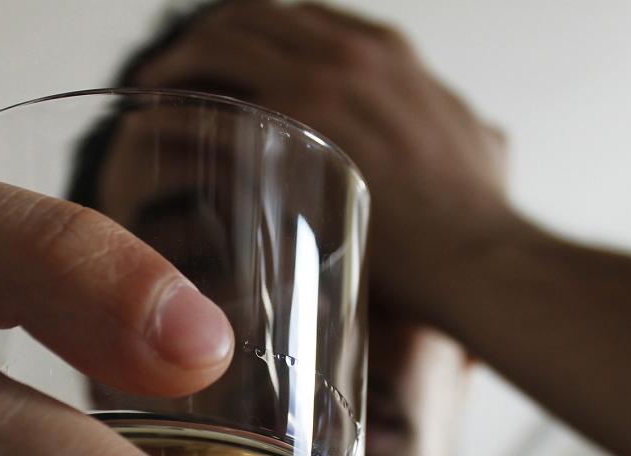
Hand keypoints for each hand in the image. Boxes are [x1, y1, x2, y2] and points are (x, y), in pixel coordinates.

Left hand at [135, 0, 516, 319]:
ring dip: (177, 65)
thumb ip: (449, 122)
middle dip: (199, 41)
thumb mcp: (478, 140)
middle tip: (167, 75)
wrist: (478, 256)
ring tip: (150, 95)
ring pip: (220, 48)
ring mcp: (316, 92)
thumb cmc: (480, 214)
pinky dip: (173, 114)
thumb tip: (474, 133)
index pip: (293, 15)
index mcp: (384, 51)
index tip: (219, 58)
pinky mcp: (290, 143)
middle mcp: (347, 55)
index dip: (245, 31)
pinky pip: (209, 111)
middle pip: (248, 18)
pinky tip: (152, 132)